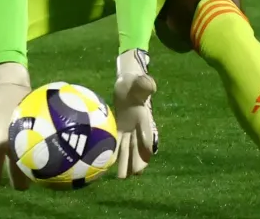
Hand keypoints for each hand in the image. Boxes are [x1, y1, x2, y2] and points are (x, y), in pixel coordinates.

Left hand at [114, 49, 158, 178]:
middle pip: (139, 145)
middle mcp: (138, 126)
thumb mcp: (138, 82)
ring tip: (122, 177)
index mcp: (144, 116)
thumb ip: (144, 84)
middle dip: (138, 159)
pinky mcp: (120, 129)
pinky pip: (118, 143)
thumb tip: (149, 83)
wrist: (128, 85)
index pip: (147, 130)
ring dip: (126, 162)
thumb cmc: (133, 83)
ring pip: (128, 148)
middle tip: (137, 173)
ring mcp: (130, 130)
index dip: (148, 140)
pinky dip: (115, 153)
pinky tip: (110, 165)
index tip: (149, 151)